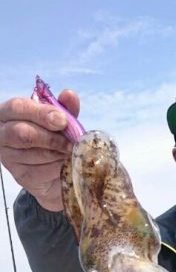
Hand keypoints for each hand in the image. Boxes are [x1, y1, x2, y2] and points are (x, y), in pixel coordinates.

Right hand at [0, 89, 79, 211]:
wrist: (52, 170)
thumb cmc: (51, 137)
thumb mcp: (58, 119)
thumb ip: (64, 108)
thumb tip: (69, 95)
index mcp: (8, 113)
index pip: (18, 108)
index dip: (41, 113)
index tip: (63, 121)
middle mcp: (2, 134)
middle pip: (23, 133)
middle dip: (51, 137)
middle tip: (71, 142)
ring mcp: (8, 157)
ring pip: (34, 154)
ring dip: (58, 153)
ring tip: (72, 152)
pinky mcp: (20, 176)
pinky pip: (41, 171)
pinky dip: (58, 168)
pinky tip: (66, 164)